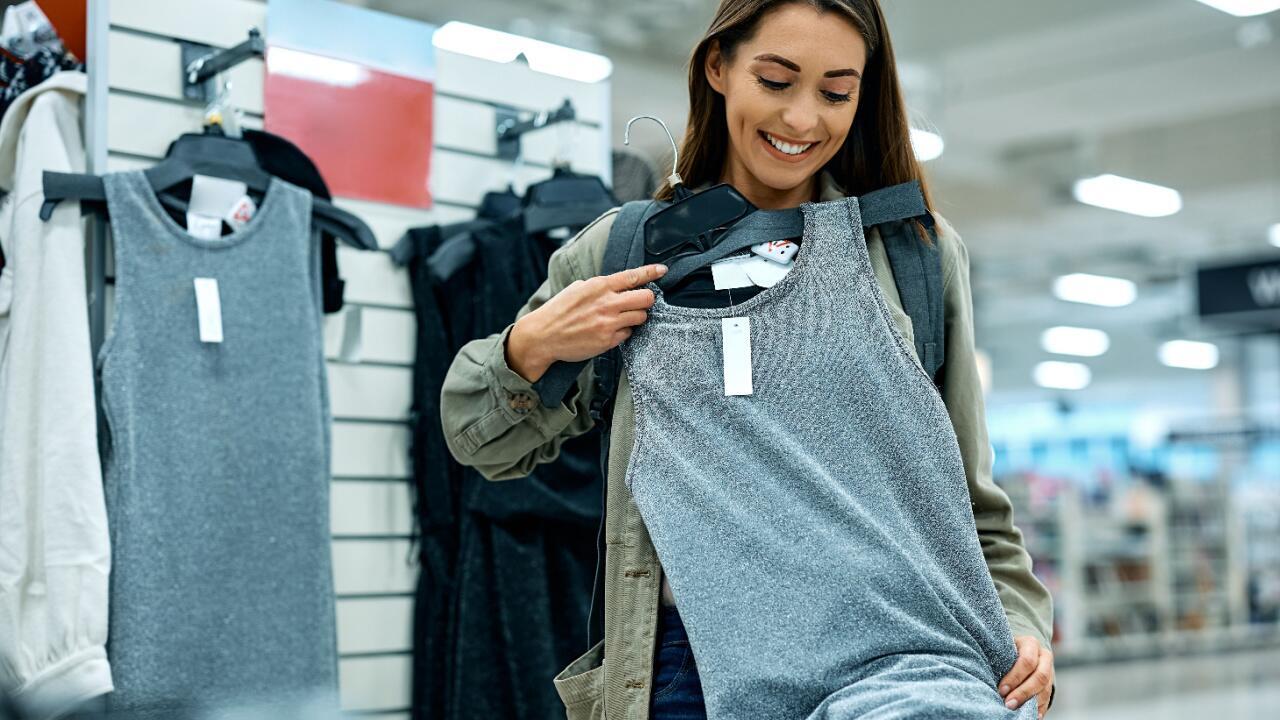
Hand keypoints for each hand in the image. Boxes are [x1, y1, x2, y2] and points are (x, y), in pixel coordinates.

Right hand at [506, 263, 667, 381]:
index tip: (662, 270)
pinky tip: (610, 331)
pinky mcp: (608, 340)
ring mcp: (609, 322)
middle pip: (646, 298)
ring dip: (637, 316)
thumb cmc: (559, 311)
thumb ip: (599, 286)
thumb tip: (618, 285)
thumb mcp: (578, 288)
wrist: (543, 335)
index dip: (651, 272)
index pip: (633, 276)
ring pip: (641, 316)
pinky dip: (624, 332)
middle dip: (647, 300)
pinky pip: (628, 333)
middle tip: (641, 302)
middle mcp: (607, 303)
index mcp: (599, 286)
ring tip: (623, 318)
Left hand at [998, 635, 1053, 717]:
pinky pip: (1048, 698)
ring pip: (1046, 689)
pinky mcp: (1051, 683)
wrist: (1019, 648)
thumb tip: (990, 681)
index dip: (1015, 677)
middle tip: (1009, 704)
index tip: (1001, 690)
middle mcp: (1044, 656)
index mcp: (1031, 644)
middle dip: (1023, 692)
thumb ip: (1001, 659)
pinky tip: (1033, 716)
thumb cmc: (1005, 649)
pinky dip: (1040, 708)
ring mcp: (1050, 670)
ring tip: (1018, 712)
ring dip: (1031, 703)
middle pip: (1040, 677)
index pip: (1027, 661)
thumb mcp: (1003, 647)